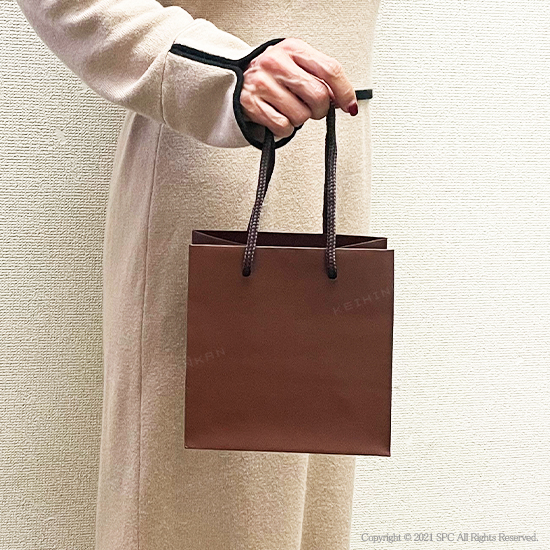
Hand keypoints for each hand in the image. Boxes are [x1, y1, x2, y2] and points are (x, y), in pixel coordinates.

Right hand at [240, 38, 357, 138]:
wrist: (237, 78)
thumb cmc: (273, 73)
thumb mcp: (297, 64)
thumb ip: (320, 77)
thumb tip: (343, 100)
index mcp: (293, 49)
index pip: (330, 70)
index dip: (344, 92)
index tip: (349, 105)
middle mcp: (276, 62)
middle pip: (318, 96)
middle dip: (320, 109)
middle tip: (312, 108)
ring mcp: (262, 83)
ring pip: (301, 115)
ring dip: (299, 119)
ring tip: (289, 109)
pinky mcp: (251, 104)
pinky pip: (283, 127)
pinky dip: (285, 129)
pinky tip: (278, 116)